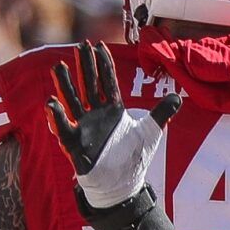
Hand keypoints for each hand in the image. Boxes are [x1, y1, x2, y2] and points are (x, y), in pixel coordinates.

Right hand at [48, 40, 183, 207]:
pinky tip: (52, 102)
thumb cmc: (133, 158)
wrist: (121, 184)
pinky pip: (63, 127)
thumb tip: (178, 98)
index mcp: (114, 110)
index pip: (108, 82)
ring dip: (65, 83)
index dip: (104, 64)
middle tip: (81, 45)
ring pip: (73, 100)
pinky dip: (56, 116)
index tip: (99, 45)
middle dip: (86, 66)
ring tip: (59, 66)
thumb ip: (162, 113)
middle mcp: (97, 115)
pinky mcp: (75, 142)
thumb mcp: (150, 132)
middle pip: (89, 85)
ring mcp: (84, 127)